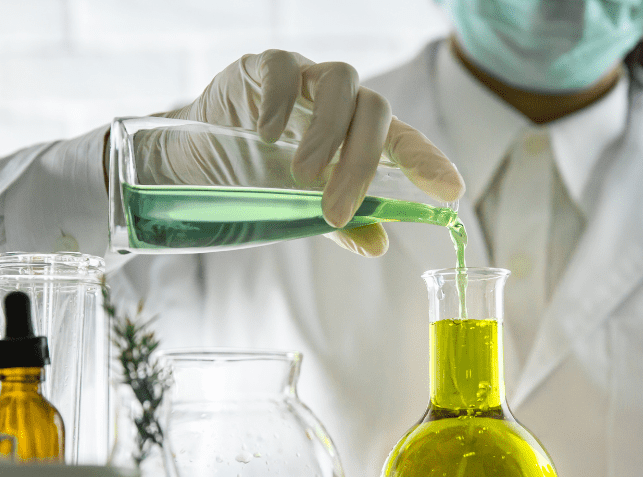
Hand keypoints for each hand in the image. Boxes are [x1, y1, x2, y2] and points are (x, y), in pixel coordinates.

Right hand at [142, 50, 464, 256]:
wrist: (191, 163)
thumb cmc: (255, 181)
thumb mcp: (301, 210)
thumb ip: (341, 222)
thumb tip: (379, 244)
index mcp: (358, 136)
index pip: (405, 142)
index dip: (429, 162)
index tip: (451, 192)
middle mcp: (340, 103)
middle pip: (376, 111)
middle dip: (361, 163)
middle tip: (335, 209)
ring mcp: (305, 79)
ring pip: (342, 81)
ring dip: (327, 132)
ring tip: (301, 174)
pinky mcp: (263, 66)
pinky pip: (284, 69)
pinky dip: (280, 101)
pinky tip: (265, 136)